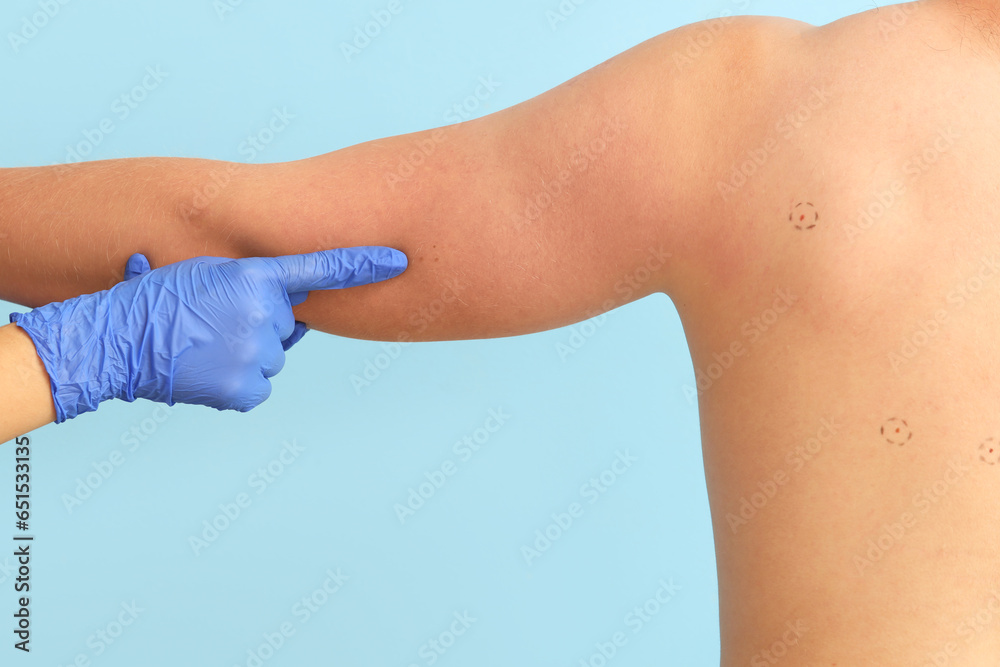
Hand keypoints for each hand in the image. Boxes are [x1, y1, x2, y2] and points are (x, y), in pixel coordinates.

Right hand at [10, 247, 406, 420]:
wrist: (115, 341)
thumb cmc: (152, 299)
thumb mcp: (202, 271)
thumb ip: (250, 284)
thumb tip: (283, 303)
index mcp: (253, 275)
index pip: (320, 267)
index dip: (363, 264)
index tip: (399, 259)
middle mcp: (265, 313)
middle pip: (285, 325)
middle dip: (258, 326)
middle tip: (213, 324)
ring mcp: (258, 353)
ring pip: (271, 356)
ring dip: (245, 355)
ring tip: (201, 348)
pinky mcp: (248, 389)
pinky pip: (257, 386)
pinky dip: (237, 384)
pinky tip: (205, 373)